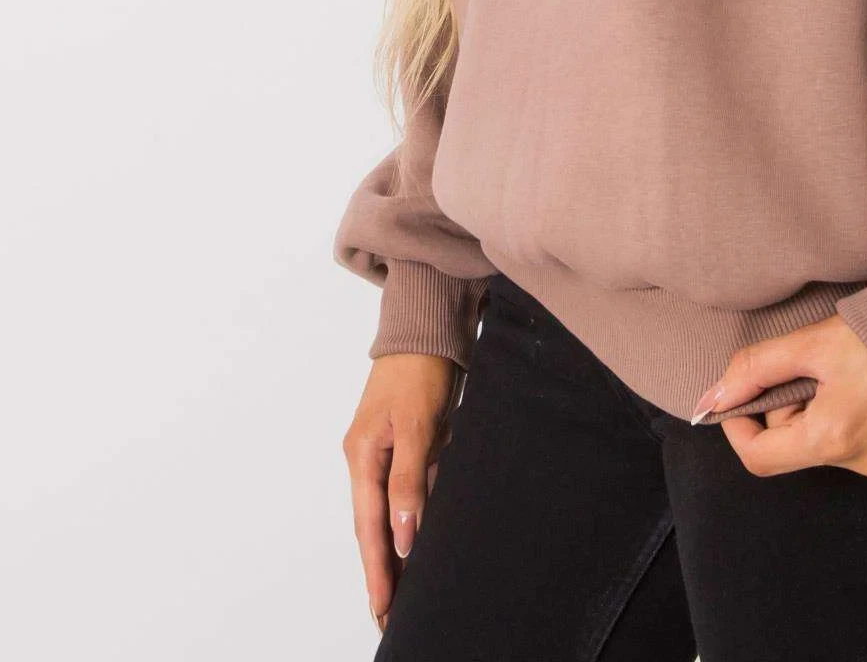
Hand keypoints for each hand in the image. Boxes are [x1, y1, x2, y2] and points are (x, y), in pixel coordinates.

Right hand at [342, 353, 458, 630]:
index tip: (382, 607)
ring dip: (398, 550)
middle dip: (383, 570)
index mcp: (362, 456)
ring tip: (405, 591)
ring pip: (391, 512)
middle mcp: (368, 459)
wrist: (428, 328)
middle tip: (389, 615)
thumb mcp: (416, 425)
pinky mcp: (406, 445)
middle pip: (375, 526)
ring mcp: (385, 452)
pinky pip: (406, 491)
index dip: (377, 568)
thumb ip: (408, 480)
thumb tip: (404, 534)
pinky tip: (421, 543)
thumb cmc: (420, 370)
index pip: (370, 526)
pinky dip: (412, 519)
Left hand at [694, 316, 866, 476]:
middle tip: (809, 368)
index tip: (744, 395)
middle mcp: (861, 464)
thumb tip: (711, 399)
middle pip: (794, 448)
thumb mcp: (813, 342)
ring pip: (825, 447)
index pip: (759, 458)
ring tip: (844, 373)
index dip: (740, 426)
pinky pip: (858, 448)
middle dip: (788, 410)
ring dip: (820, 414)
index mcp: (833, 437)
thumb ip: (755, 368)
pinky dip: (850, 421)